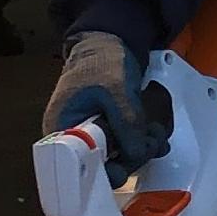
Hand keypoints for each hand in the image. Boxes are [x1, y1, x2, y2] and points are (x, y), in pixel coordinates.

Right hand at [42, 31, 169, 183]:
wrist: (108, 43)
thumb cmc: (102, 61)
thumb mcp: (116, 90)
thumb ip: (126, 122)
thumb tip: (137, 154)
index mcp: (61, 128)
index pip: (77, 166)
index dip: (102, 172)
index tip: (123, 168)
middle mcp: (73, 137)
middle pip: (101, 166)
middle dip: (131, 157)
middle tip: (150, 143)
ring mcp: (92, 136)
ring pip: (117, 158)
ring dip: (141, 150)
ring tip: (155, 133)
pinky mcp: (108, 132)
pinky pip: (125, 146)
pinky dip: (142, 143)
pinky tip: (154, 135)